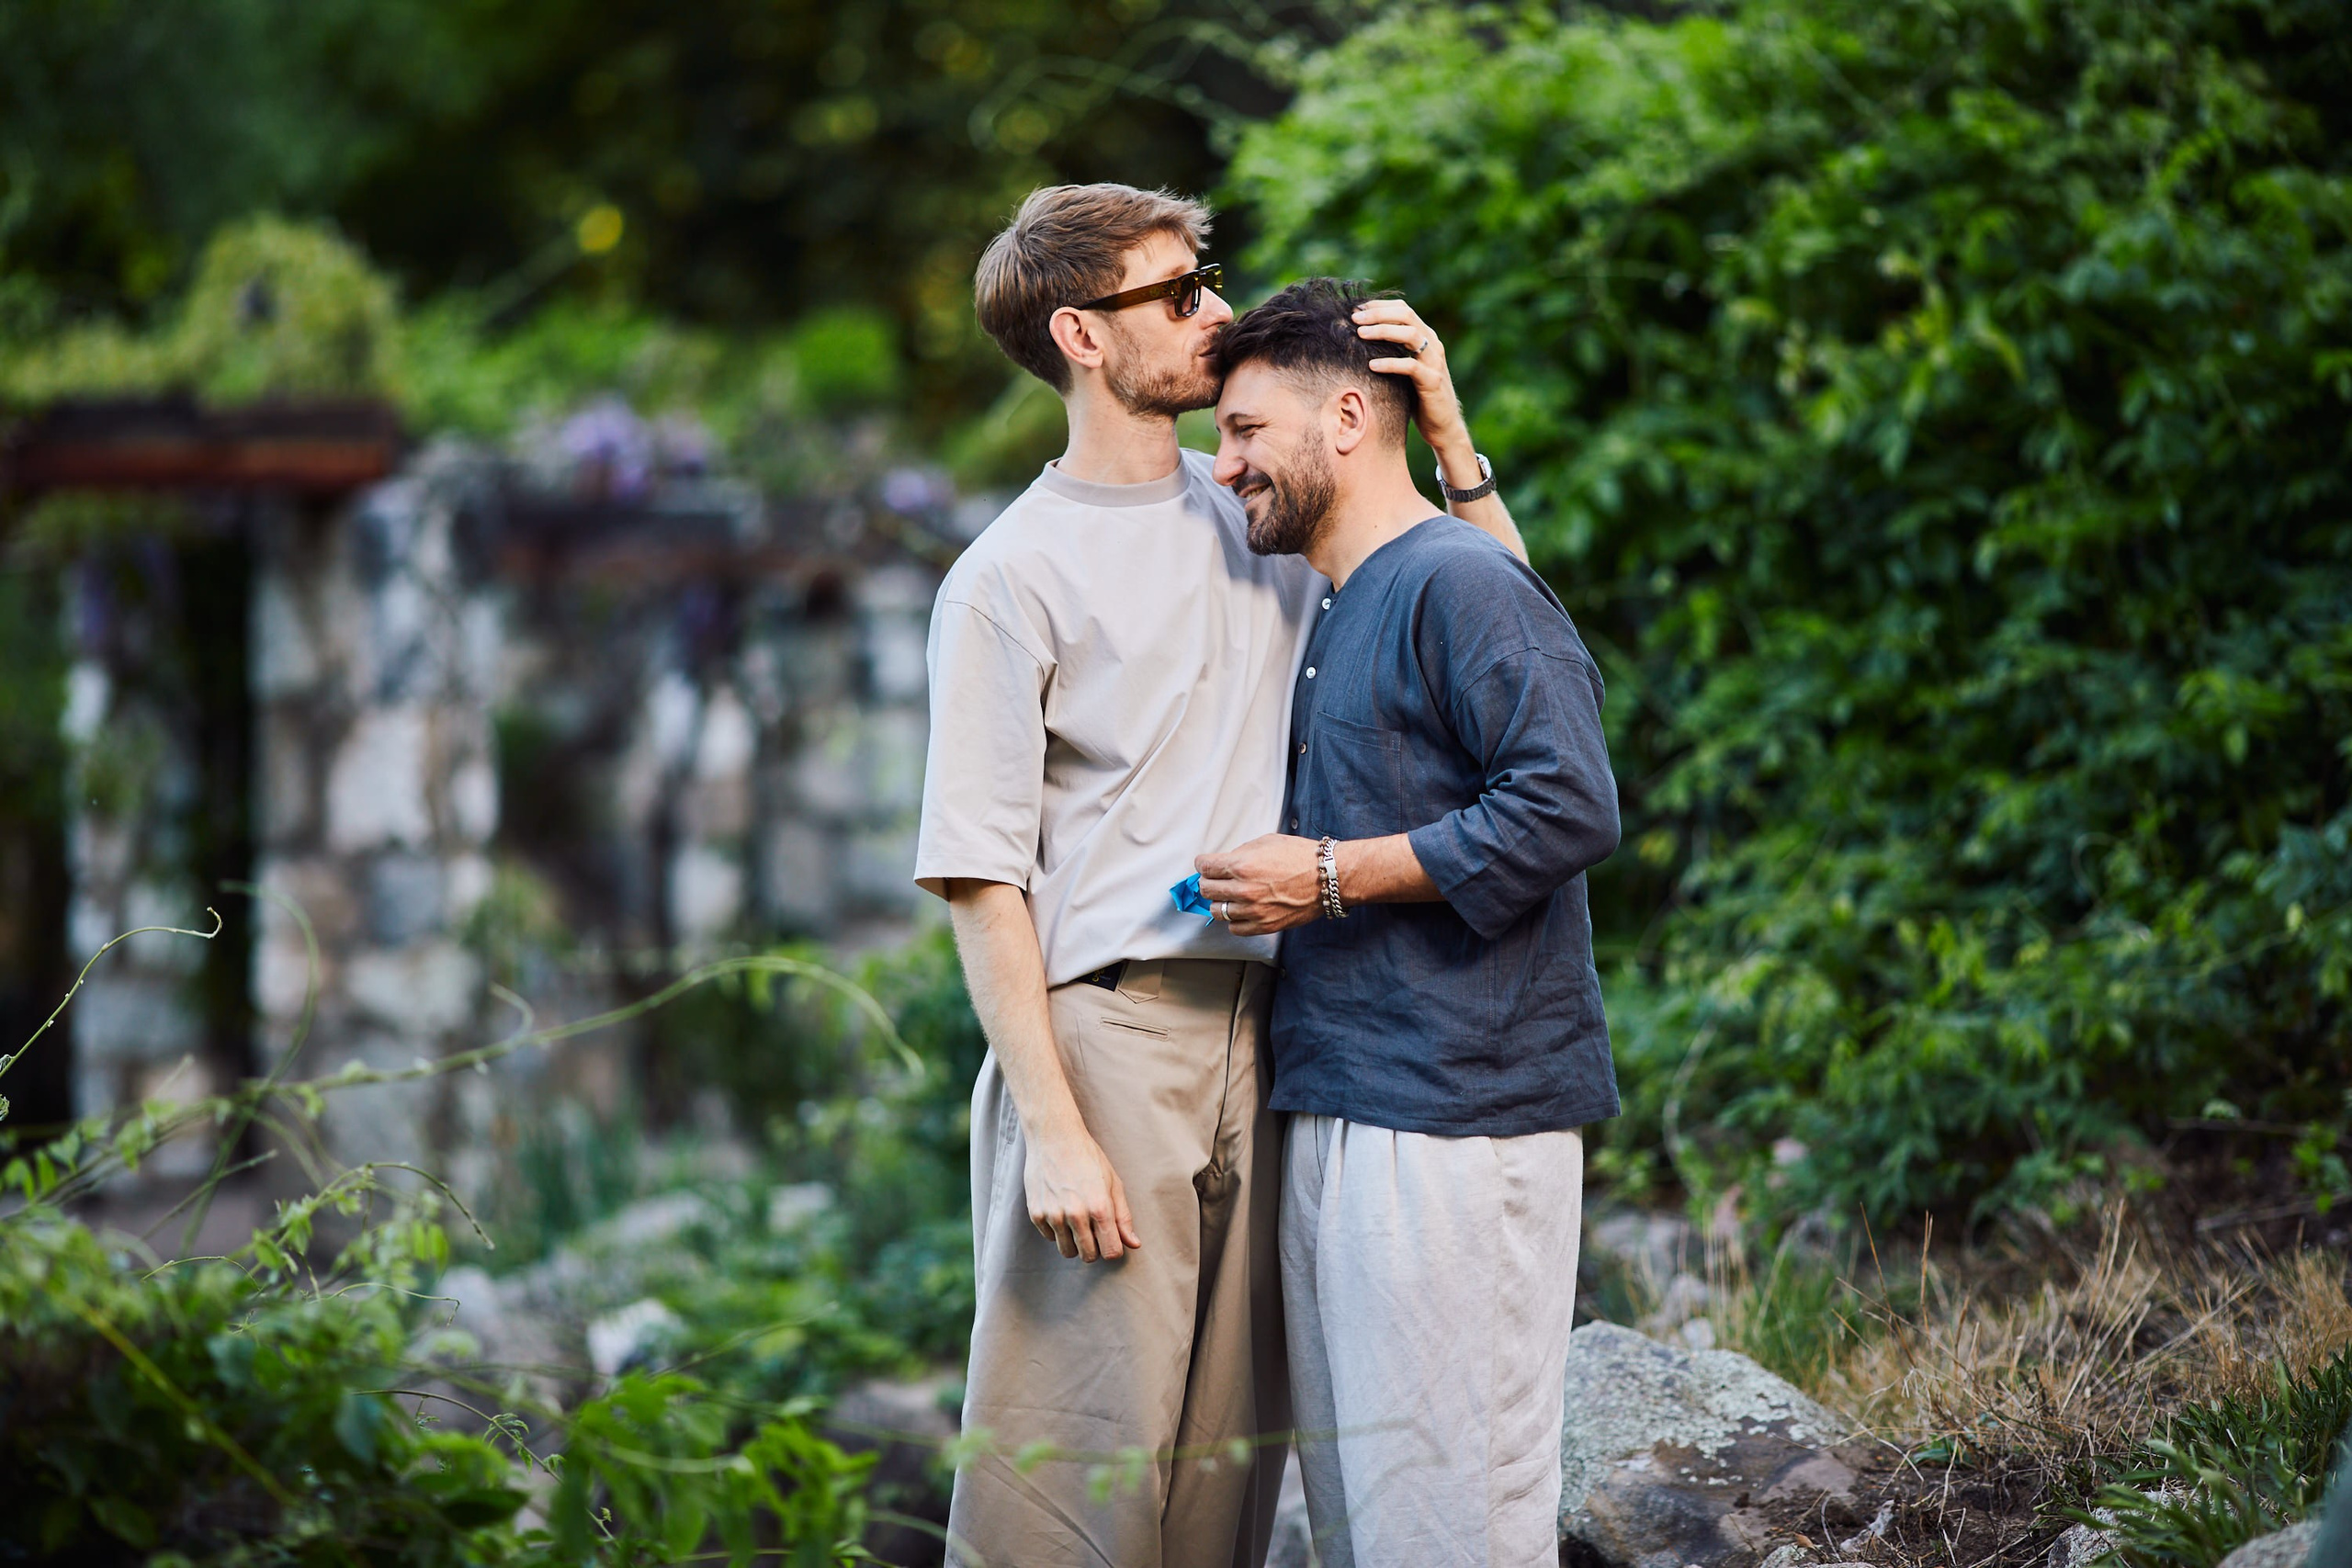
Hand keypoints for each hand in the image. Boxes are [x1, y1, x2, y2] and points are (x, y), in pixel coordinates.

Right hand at [1024, 1122, 1140, 1261]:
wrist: (1054, 1137)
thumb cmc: (1088, 1158)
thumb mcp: (1113, 1183)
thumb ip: (1123, 1217)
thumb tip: (1134, 1244)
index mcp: (1100, 1208)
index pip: (1111, 1252)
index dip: (1113, 1249)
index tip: (1110, 1239)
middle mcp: (1076, 1214)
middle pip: (1088, 1256)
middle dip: (1094, 1248)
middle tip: (1093, 1229)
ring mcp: (1053, 1215)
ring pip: (1067, 1251)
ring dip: (1074, 1242)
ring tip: (1076, 1220)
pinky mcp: (1036, 1213)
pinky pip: (1050, 1238)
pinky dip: (1057, 1230)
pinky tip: (1060, 1208)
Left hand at [1196, 834, 1322, 935]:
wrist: (1328, 878)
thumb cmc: (1301, 857)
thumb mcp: (1266, 842)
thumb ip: (1241, 853)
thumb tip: (1225, 862)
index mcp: (1241, 865)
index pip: (1204, 867)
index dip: (1203, 864)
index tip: (1206, 865)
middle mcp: (1244, 889)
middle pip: (1206, 890)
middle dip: (1209, 882)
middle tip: (1217, 879)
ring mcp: (1253, 910)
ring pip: (1217, 911)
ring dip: (1220, 902)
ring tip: (1230, 896)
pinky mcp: (1264, 925)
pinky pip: (1234, 928)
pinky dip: (1234, 920)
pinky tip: (1242, 910)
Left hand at [1354, 297, 1476, 479]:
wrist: (1442, 425)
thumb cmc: (1418, 397)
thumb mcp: (1404, 369)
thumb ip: (1392, 352)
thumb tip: (1360, 339)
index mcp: (1426, 337)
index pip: (1404, 310)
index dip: (1380, 306)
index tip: (1356, 309)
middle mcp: (1432, 345)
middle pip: (1406, 316)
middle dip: (1378, 314)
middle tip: (1354, 319)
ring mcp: (1434, 362)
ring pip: (1410, 335)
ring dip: (1382, 331)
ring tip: (1360, 334)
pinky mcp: (1433, 382)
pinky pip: (1410, 366)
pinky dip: (1389, 363)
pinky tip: (1371, 365)